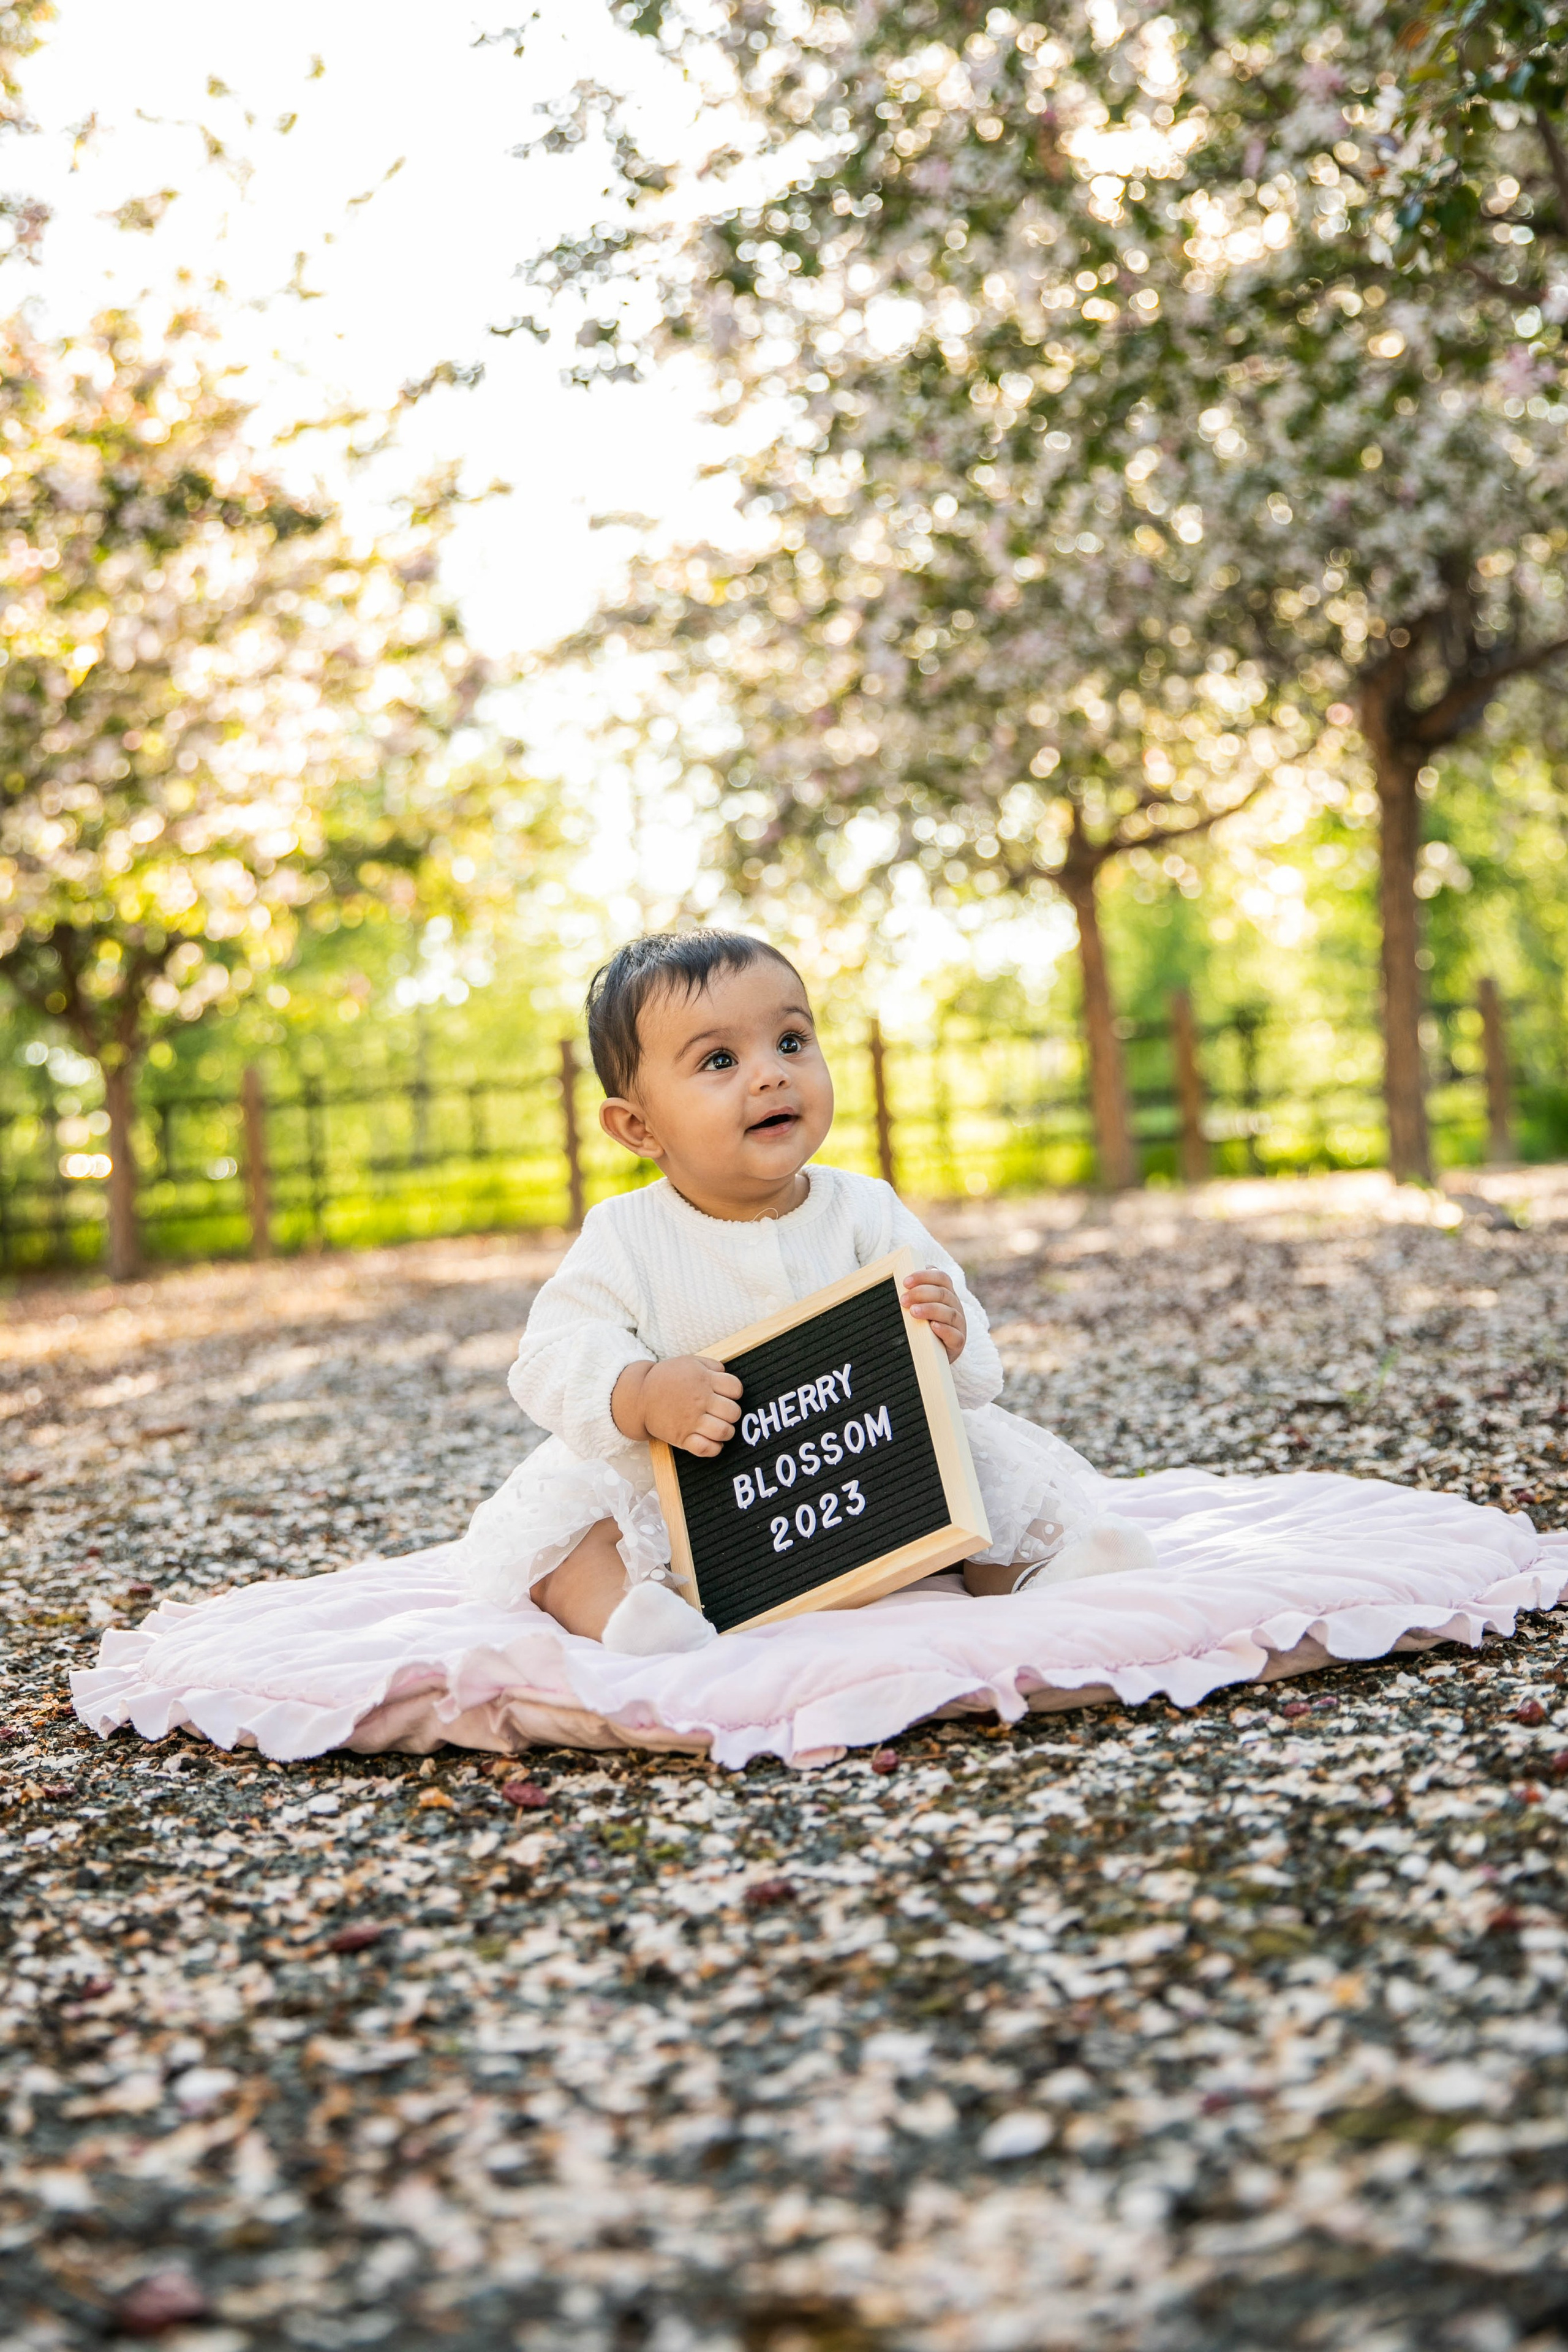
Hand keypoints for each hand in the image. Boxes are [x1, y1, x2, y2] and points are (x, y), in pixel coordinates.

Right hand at [613, 1354, 742, 1456]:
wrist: (639, 1397)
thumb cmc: (667, 1378)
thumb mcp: (690, 1362)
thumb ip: (712, 1366)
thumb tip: (726, 1374)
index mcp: (704, 1380)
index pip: (736, 1389)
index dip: (735, 1392)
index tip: (727, 1395)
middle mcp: (700, 1401)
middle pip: (733, 1412)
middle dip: (732, 1414)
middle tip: (723, 1413)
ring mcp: (691, 1421)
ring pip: (724, 1432)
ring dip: (726, 1432)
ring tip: (719, 1428)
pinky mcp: (682, 1438)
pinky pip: (706, 1449)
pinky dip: (714, 1448)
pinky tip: (712, 1442)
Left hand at [902, 1269, 965, 1362]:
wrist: (934, 1354)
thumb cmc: (924, 1326)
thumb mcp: (920, 1306)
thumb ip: (914, 1293)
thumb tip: (898, 1276)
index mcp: (947, 1293)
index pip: (941, 1277)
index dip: (924, 1277)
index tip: (905, 1282)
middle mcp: (955, 1306)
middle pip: (943, 1294)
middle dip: (921, 1293)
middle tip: (903, 1300)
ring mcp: (958, 1324)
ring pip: (949, 1313)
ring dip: (930, 1309)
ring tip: (913, 1311)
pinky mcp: (958, 1342)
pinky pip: (954, 1335)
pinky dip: (944, 1329)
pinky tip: (933, 1326)